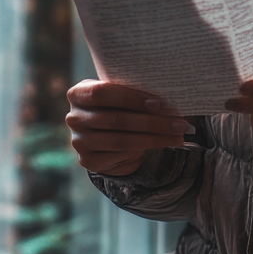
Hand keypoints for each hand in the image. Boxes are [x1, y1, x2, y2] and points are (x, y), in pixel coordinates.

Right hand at [65, 80, 194, 175]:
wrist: (107, 132)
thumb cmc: (119, 105)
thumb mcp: (121, 95)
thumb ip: (134, 93)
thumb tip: (170, 96)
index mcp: (78, 93)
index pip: (101, 93)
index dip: (130, 98)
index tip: (158, 103)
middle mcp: (73, 118)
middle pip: (116, 120)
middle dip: (152, 122)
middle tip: (179, 123)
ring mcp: (78, 141)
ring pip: (121, 140)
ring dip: (154, 138)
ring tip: (178, 135)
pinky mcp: (88, 160)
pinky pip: (120, 154)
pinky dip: (144, 149)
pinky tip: (162, 144)